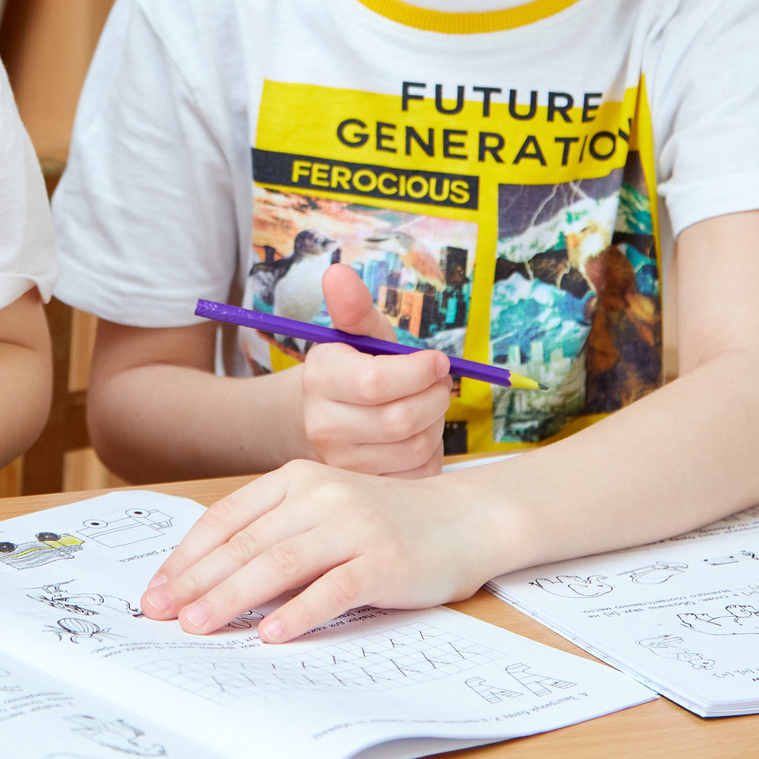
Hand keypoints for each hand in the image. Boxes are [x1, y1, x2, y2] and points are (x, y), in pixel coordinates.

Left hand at [137, 460, 501, 641]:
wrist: (465, 519)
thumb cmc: (385, 522)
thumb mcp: (324, 509)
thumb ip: (276, 531)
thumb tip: (208, 579)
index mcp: (296, 478)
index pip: (227, 518)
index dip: (187, 555)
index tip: (157, 588)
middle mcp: (320, 495)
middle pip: (245, 543)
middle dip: (195, 581)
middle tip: (159, 613)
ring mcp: (353, 526)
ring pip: (279, 564)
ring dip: (232, 597)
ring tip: (198, 626)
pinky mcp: (383, 560)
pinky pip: (331, 589)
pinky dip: (297, 612)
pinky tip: (269, 633)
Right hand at [298, 263, 451, 475]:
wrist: (330, 415)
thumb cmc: (356, 366)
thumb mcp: (358, 333)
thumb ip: (354, 305)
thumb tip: (337, 272)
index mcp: (321, 376)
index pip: (376, 382)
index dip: (419, 371)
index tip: (437, 361)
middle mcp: (322, 423)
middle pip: (402, 419)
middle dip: (434, 397)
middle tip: (438, 384)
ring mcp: (342, 461)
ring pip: (414, 446)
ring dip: (435, 423)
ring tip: (425, 406)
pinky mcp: (365, 486)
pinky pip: (417, 473)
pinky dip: (430, 452)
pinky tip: (418, 435)